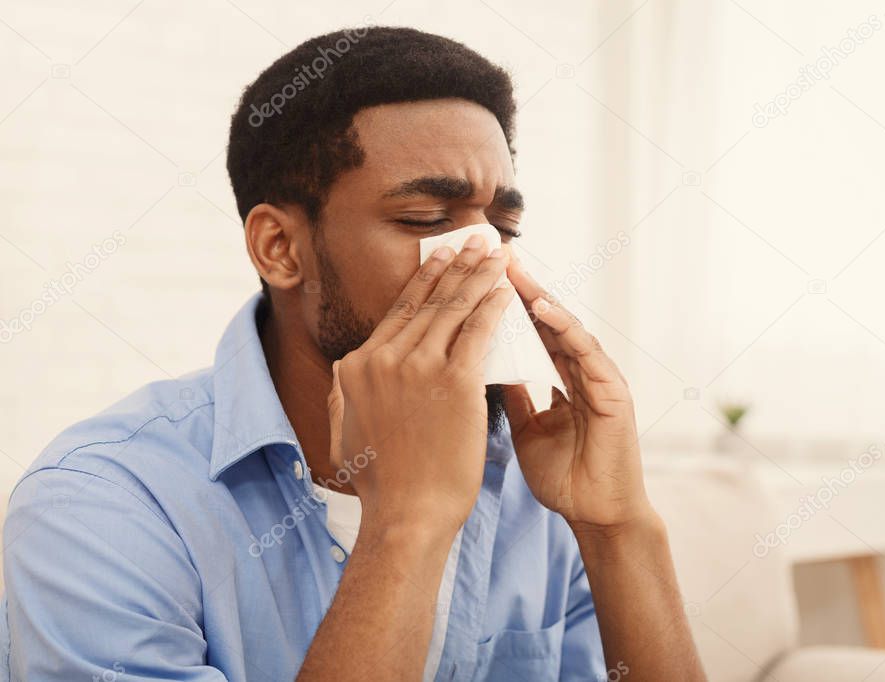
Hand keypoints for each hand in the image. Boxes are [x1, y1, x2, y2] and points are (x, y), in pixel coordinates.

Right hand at [327, 237, 514, 538]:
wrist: (407, 515)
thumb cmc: (384, 483)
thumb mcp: (344, 431)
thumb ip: (343, 394)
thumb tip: (346, 370)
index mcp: (357, 367)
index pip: (398, 313)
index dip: (425, 282)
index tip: (441, 259)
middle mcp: (383, 359)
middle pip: (428, 302)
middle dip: (456, 266)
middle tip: (475, 241)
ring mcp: (418, 367)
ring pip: (454, 309)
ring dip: (479, 276)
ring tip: (496, 255)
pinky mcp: (454, 381)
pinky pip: (477, 332)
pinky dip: (492, 306)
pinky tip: (505, 291)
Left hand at [503, 257, 653, 531]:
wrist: (595, 516)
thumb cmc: (563, 478)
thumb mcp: (526, 429)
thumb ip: (514, 396)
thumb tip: (482, 368)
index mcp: (559, 379)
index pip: (528, 331)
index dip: (502, 304)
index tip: (473, 277)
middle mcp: (579, 372)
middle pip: (545, 320)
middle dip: (519, 287)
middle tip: (492, 255)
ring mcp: (598, 378)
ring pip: (566, 327)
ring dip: (540, 297)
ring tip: (513, 270)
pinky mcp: (614, 392)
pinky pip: (588, 352)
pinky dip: (566, 328)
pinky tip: (544, 308)